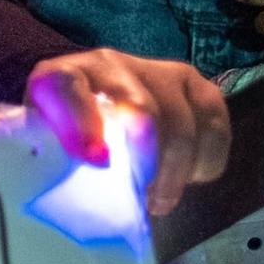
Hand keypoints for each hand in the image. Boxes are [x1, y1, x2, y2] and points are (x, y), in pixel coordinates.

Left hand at [25, 48, 230, 215]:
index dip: (82, 125)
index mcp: (58, 76)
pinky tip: (186, 178)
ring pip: (183, 124)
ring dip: (176, 172)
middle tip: (143, 199)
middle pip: (141, 109)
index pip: (66, 88)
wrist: (96, 108)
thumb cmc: (68, 139)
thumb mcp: (48, 149)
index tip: (96, 162)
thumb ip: (55, 162)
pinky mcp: (196, 86)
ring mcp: (157, 70)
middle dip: (146, 164)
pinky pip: (215, 128)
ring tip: (160, 198)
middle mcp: (108, 63)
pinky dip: (205, 163)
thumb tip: (68, 197)